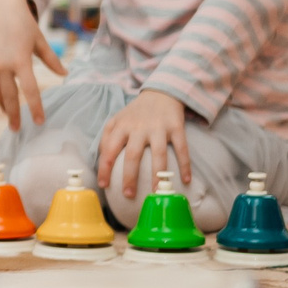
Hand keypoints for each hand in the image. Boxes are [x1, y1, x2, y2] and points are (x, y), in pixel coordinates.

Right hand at [0, 0, 64, 128]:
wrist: (0, 6)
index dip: (35, 108)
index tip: (39, 121)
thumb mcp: (40, 40)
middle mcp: (1, 63)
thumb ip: (52, 60)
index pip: (30, 90)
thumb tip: (65, 75)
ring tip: (8, 114)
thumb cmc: (24, 23)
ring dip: (2, 103)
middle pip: (8, 96)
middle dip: (13, 114)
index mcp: (20, 59)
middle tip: (16, 129)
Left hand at [97, 88, 190, 203]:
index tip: (104, 185)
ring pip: (158, 154)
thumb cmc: (136, 113)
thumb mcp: (117, 119)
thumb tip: (101, 160)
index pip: (109, 149)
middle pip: (132, 155)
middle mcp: (139, 128)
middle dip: (129, 177)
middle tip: (128, 194)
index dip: (104, 168)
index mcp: (121, 127)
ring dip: (157, 174)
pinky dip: (185, 165)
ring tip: (157, 192)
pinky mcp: (176, 127)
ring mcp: (158, 128)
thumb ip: (107, 137)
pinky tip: (185, 180)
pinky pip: (181, 148)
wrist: (161, 92)